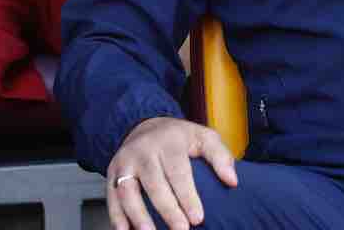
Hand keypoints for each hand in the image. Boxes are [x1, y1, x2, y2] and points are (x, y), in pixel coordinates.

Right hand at [106, 116, 237, 229]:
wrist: (145, 125)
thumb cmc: (180, 138)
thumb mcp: (204, 137)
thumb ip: (221, 156)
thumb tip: (232, 181)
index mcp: (169, 141)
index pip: (178, 171)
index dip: (187, 196)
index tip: (198, 218)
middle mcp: (144, 150)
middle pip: (154, 183)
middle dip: (167, 210)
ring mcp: (124, 162)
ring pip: (128, 192)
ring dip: (138, 217)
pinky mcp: (111, 174)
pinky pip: (111, 198)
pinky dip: (116, 218)